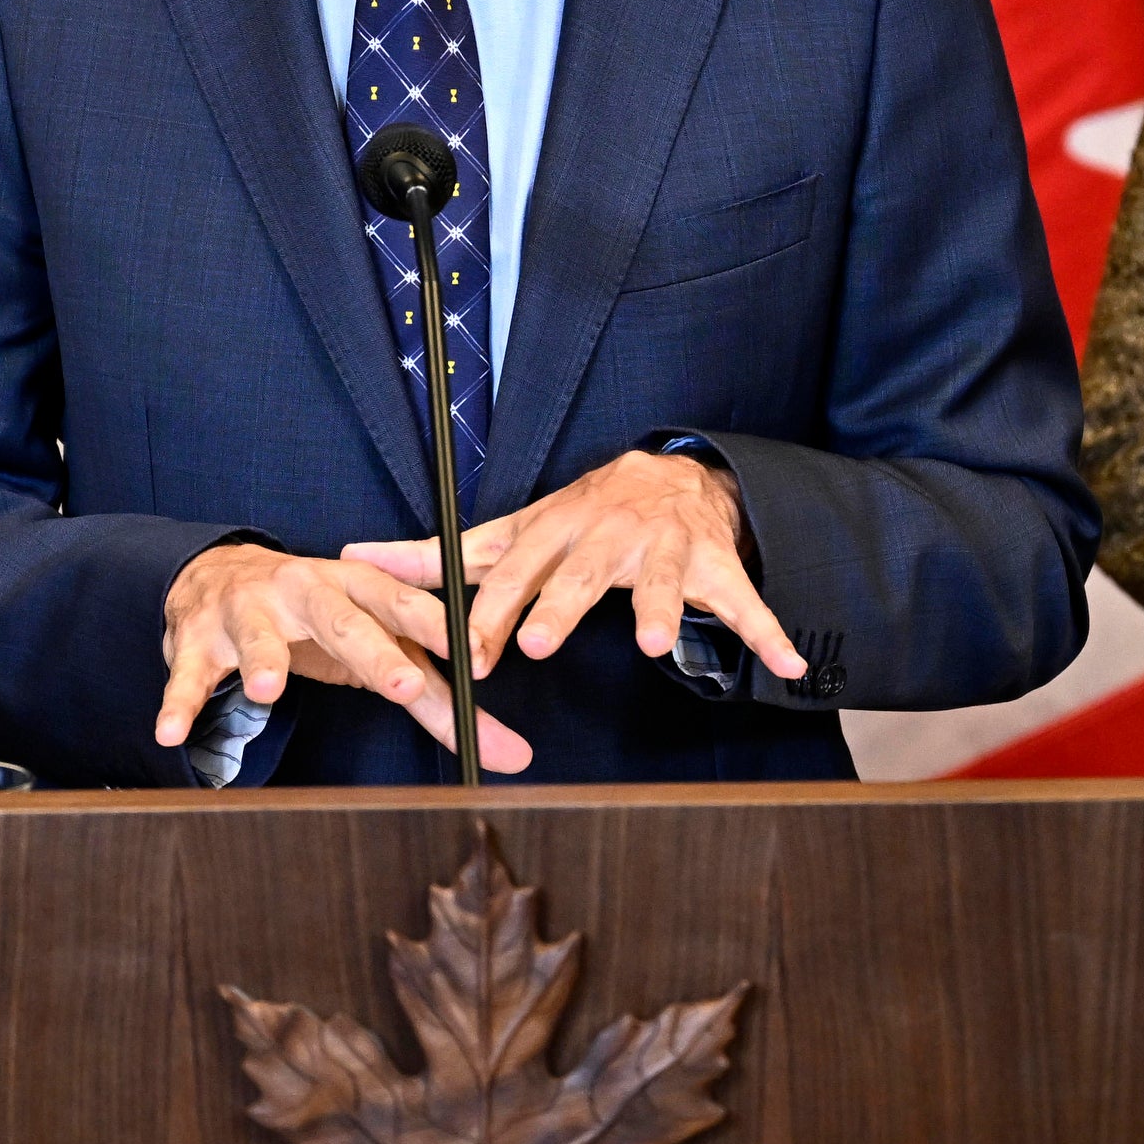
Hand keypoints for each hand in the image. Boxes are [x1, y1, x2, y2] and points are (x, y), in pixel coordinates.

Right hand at [158, 546, 533, 771]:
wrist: (219, 577)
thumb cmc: (319, 621)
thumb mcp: (380, 650)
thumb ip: (444, 705)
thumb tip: (513, 760)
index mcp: (359, 588)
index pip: (407, 605)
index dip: (440, 629)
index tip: (478, 655)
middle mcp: (305, 588)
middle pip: (344, 619)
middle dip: (374, 651)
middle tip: (404, 685)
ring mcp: (249, 611)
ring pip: (259, 636)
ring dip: (263, 661)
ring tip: (268, 691)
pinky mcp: (199, 640)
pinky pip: (191, 674)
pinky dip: (180, 702)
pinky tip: (171, 733)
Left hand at [346, 449, 806, 688]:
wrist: (673, 475)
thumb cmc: (580, 517)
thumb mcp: (513, 531)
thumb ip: (441, 554)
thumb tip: (356, 558)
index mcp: (557, 528)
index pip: (518, 572)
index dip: (493, 612)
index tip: (470, 655)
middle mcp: (610, 533)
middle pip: (583, 571)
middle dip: (564, 604)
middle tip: (543, 642)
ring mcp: (668, 547)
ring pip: (666, 578)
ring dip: (664, 608)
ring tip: (657, 645)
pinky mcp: (717, 564)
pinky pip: (745, 600)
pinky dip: (768, 632)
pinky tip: (788, 668)